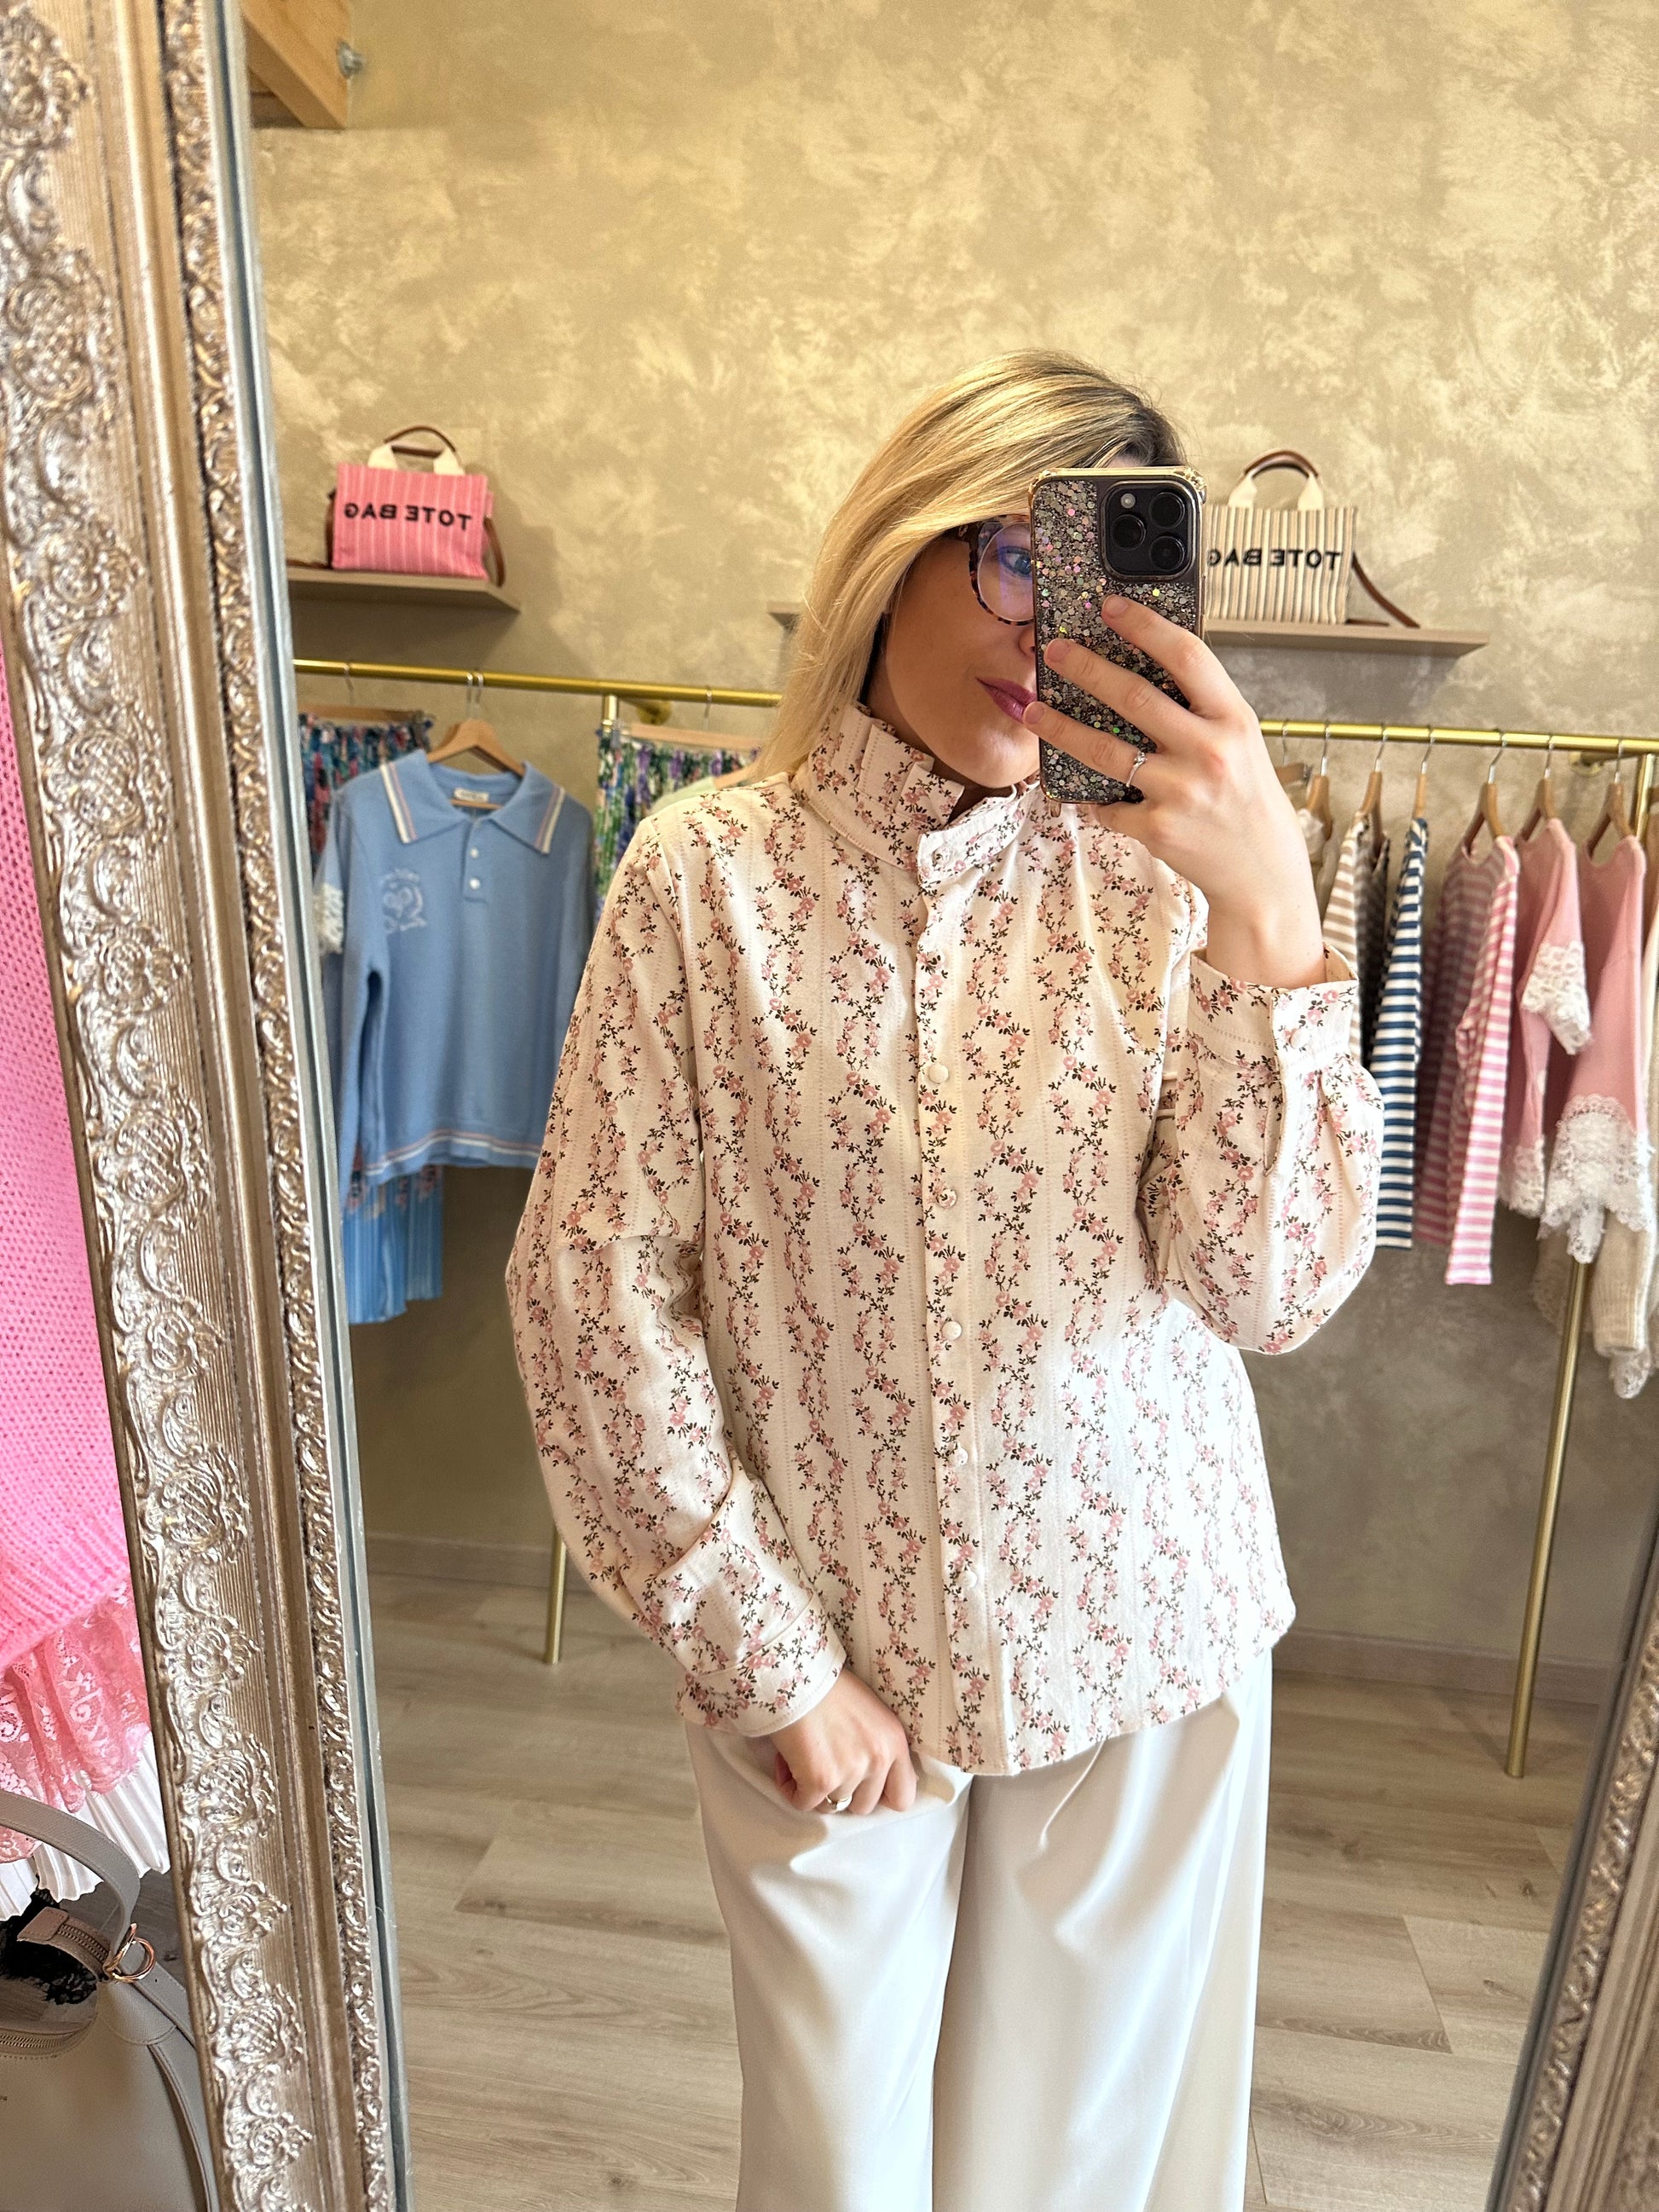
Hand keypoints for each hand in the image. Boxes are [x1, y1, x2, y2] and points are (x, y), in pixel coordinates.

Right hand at [769, 1668, 917, 1816]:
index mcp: (894, 1742)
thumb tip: (867, 1776)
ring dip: (815, 1789)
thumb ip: (877, 1745)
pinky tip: (786, 1764)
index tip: (862, 1788)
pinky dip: (791, 1790)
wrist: (796, 1673)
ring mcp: (851, 1771)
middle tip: (825, 1768)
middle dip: (843, 1792)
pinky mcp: (821, 1780)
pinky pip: (804, 1804)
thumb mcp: (871, 1713)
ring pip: (832, 1806)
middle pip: (864, 1806)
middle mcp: (878, 1759)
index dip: (881, 1797)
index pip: (903, 1796)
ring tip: (802, 1760)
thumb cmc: (828, 1687)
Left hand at [1022, 597, 1326, 989]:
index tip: (1110, 606)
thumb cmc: (1246, 801)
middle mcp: (1210, 750)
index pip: (1188, 656)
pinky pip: (1110, 806)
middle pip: (1135, 697)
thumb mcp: (1240, 744)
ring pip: (1106, 752)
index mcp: (1234, 719)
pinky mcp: (1159, 827)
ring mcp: (1182, 790)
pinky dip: (1097, 802)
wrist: (1262, 874)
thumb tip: (1145, 670)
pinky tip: (1090, 798)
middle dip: (1087, 669)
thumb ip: (1202, 711)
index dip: (1146, 626)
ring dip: (1061, 730)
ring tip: (1032, 713)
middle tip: (1054, 650)